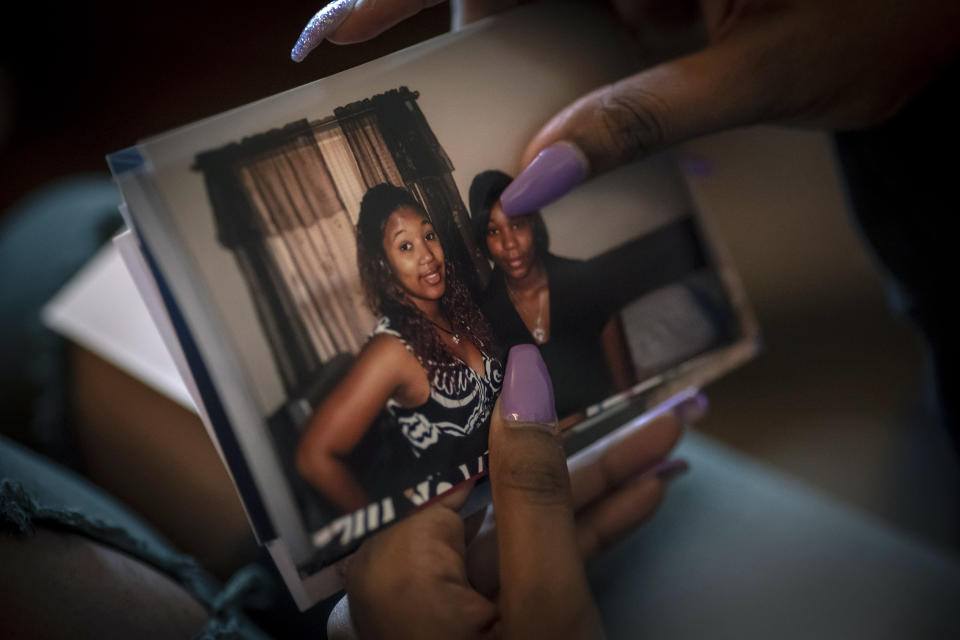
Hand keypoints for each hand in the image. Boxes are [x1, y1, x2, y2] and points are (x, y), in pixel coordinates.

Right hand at [290, 0, 959, 211]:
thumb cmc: (893, 13)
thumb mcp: (759, 74)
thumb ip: (638, 119)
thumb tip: (531, 181)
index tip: (324, 42)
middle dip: (469, 58)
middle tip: (445, 136)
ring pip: (541, 16)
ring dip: (524, 86)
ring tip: (505, 160)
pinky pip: (589, 34)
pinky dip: (574, 89)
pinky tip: (570, 145)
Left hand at [330, 345, 705, 638]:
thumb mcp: (545, 602)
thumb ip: (531, 488)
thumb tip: (522, 381)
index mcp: (393, 566)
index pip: (447, 453)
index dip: (508, 402)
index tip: (557, 356)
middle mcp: (408, 577)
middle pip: (498, 483)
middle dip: (583, 443)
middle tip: (646, 398)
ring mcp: (451, 603)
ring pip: (528, 520)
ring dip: (602, 482)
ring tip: (670, 433)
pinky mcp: (491, 621)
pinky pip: (537, 561)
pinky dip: (591, 531)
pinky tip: (646, 491)